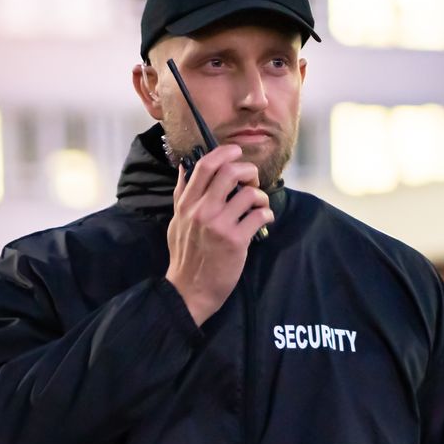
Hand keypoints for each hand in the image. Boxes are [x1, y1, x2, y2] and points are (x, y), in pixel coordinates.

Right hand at [166, 144, 271, 325]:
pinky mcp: (236, 241)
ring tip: (258, 205)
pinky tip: (263, 221)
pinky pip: (260, 215)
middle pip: (230, 172)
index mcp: (187, 204)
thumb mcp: (176, 222)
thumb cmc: (185, 257)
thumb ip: (181, 194)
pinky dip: (267, 214)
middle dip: (248, 170)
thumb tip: (183, 167)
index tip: (236, 152)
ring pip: (249, 193)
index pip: (205, 166)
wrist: (189, 291)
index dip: (225, 152)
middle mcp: (202, 211)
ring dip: (260, 196)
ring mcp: (219, 226)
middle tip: (251, 181)